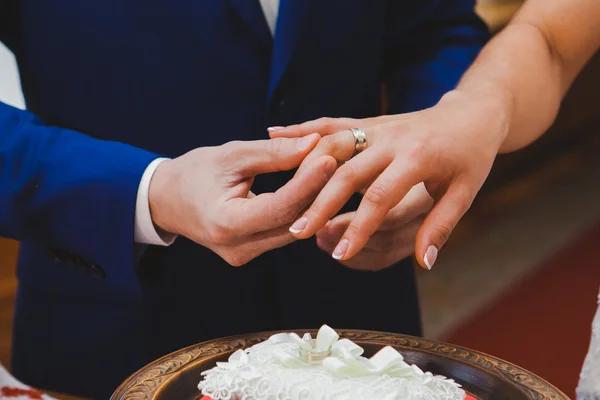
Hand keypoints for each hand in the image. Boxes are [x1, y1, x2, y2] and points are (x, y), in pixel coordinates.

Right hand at [148, 135, 336, 265]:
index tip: (330, 157)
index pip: (281, 206)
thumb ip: (273, 153)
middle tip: (336, 161)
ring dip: (311, 202)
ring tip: (328, 173)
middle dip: (317, 192)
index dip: (309, 182)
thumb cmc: (194, 173)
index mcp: (227, 224)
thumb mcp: (231, 156)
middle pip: (293, 222)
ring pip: (292, 229)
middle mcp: (238, 249)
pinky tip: (311, 188)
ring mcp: (245, 255)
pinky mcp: (251, 253)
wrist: (166, 200)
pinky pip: (283, 231)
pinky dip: (298, 210)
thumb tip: (314, 144)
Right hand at [270, 89, 508, 268]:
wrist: (472, 113)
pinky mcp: (368, 121)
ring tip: (284, 197)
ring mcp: (377, 126)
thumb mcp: (465, 192)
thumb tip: (424, 262)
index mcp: (418, 157)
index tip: (340, 254)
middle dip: (321, 204)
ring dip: (305, 169)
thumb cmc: (471, 157)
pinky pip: (331, 123)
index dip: (359, 228)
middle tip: (298, 232)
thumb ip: (440, 226)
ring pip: (332, 144)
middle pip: (346, 172)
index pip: (380, 197)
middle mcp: (392, 138)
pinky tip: (274, 133)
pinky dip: (303, 129)